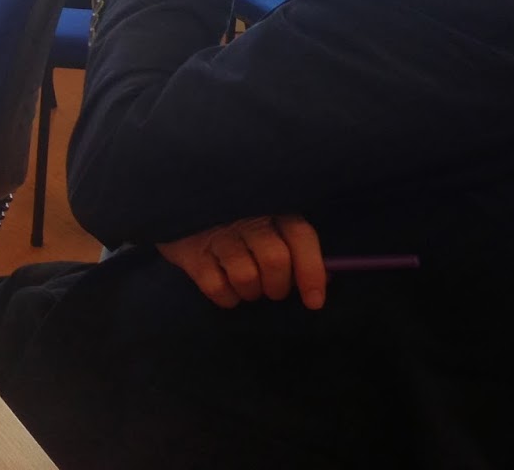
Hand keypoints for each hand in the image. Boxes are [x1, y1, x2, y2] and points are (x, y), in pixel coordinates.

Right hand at [158, 214, 325, 310]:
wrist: (184, 220)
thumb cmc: (238, 232)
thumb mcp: (270, 233)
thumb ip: (297, 252)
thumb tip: (329, 278)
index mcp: (271, 212)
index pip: (300, 235)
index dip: (311, 270)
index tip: (314, 302)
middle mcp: (245, 218)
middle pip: (274, 259)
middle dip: (277, 286)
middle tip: (272, 291)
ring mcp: (216, 234)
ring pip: (245, 276)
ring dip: (251, 293)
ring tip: (247, 288)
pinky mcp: (191, 253)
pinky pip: (216, 287)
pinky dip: (226, 298)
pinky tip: (226, 290)